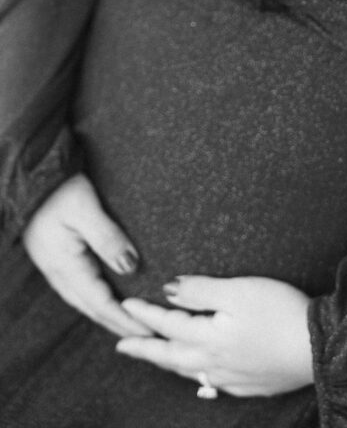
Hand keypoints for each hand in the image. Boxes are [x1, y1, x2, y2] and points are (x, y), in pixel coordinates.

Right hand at [22, 173, 151, 337]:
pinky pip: (81, 287)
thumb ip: (108, 239)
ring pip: (85, 300)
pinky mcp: (57, 257)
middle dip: (120, 324)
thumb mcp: (86, 209)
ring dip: (109, 314)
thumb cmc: (59, 189)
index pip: (101, 303)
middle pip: (93, 308)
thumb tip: (131, 268)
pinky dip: (99, 298)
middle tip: (149, 335)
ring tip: (132, 323)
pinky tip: (109, 297)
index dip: (126, 318)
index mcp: (66, 266)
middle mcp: (59, 273)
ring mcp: (56, 266)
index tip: (151, 330)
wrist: (31, 175)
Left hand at [116, 276, 313, 396]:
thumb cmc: (280, 312)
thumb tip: (167, 290)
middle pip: (170, 355)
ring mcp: (232, 377)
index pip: (168, 324)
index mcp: (208, 337)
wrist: (319, 348)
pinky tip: (200, 379)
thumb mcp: (239, 290)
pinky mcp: (251, 384)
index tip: (125, 305)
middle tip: (122, 345)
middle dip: (144, 348)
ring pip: (189, 372)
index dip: (145, 314)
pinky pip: (213, 384)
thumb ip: (201, 290)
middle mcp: (214, 362)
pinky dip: (197, 377)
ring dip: (167, 363)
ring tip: (154, 358)